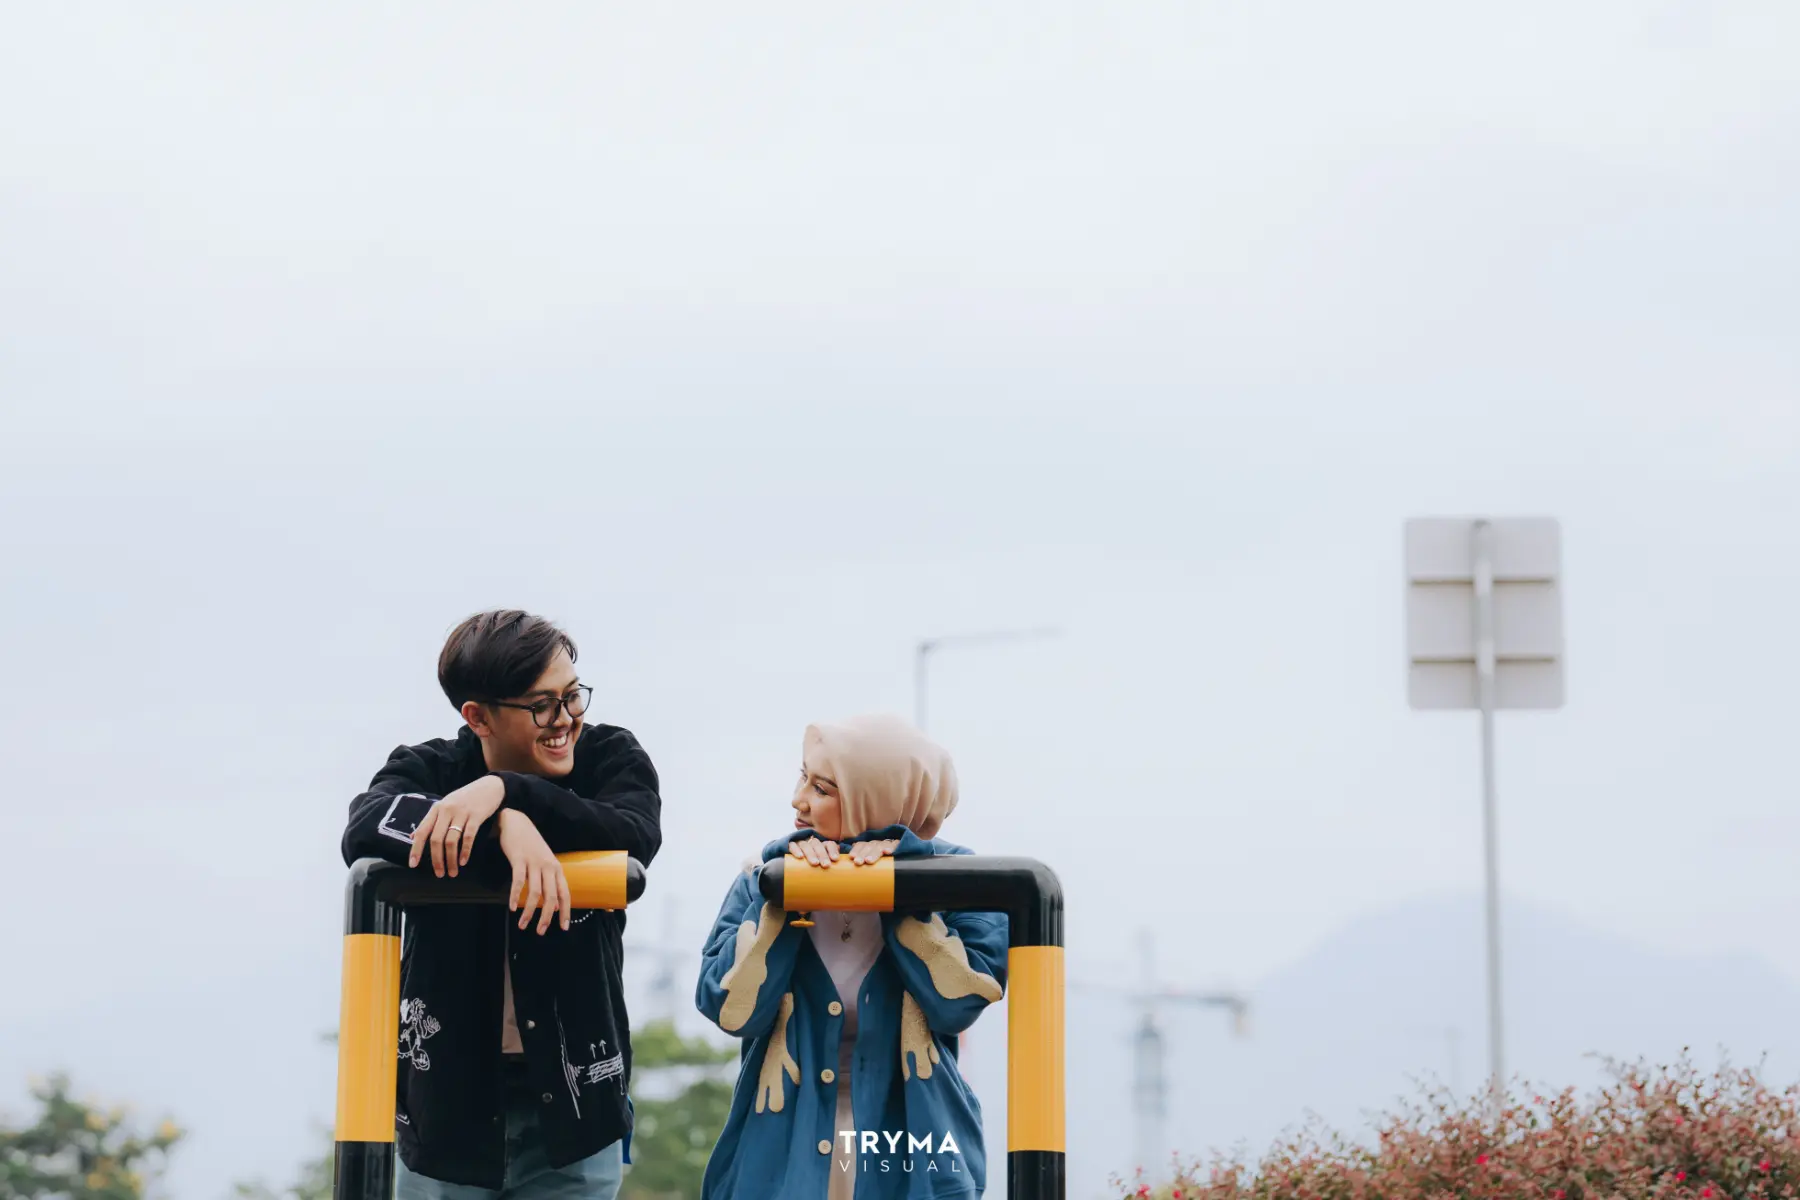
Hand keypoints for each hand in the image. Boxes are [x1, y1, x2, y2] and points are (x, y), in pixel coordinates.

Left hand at [410, 776, 504, 877]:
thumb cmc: (466, 798)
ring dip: (451, 860)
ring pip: (451, 841)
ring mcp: (462, 813)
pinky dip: (465, 851)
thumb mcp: (446, 805)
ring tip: (452, 872)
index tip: (413, 865)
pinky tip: (464, 862)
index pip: (422, 831)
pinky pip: (468, 837)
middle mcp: (447, 810)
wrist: (489, 786)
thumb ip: (431, 820)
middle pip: (436, 839)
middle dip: (436, 860)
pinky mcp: (476, 816)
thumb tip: (414, 836)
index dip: (416, 849)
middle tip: (439, 874)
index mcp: (437, 809)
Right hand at [497, 809, 570, 933]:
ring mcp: (534, 862)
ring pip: (535, 892)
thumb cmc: (530, 844)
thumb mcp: (544, 862)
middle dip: (546, 917)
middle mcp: (548, 866)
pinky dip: (515, 896)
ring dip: (529, 911)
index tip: (563, 927)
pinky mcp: (519, 859)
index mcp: (556, 868)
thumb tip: (554, 906)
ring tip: (522, 925)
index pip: (565, 893)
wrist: (515, 821)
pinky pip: (518, 881)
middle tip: (540, 932)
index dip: (565, 911)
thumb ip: (550, 883)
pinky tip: (512, 907)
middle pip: (551, 896)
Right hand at [788, 837, 839, 867]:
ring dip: (811, 853)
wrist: (792, 868)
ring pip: (806, 845)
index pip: (828, 844)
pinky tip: (800, 857)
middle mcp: (811, 844)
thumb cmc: (812, 869)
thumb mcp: (822, 867)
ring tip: (815, 863)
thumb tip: (840, 874)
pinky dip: (796, 850)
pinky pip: (792, 845)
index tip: (835, 859)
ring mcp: (800, 844)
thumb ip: (830, 867)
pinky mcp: (790, 846)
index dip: (832, 850)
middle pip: (817, 844)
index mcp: (821, 846)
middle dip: (822, 854)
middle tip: (826, 865)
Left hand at [847, 838, 898, 864]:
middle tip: (858, 862)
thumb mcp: (868, 863)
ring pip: (879, 846)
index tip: (852, 857)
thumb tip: (848, 870)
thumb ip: (860, 865)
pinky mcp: (898, 846)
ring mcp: (887, 844)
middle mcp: (877, 844)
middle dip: (862, 854)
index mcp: (869, 846)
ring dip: (873, 853)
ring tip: (869, 861)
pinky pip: (895, 845)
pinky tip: (888, 852)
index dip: (856, 850)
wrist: (900, 859)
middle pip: (869, 846)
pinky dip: (891, 847)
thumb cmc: (879, 866)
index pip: (861, 845)